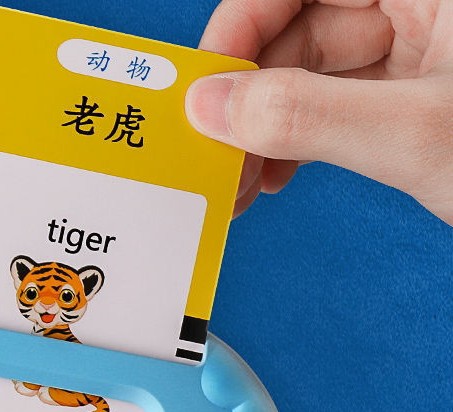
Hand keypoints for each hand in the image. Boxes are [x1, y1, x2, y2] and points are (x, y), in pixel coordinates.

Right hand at [185, 0, 452, 223]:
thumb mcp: (412, 134)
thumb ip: (308, 115)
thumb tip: (210, 106)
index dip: (240, 28)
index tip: (204, 92)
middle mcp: (417, 3)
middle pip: (298, 30)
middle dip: (249, 101)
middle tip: (216, 157)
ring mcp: (418, 46)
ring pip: (312, 74)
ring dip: (267, 131)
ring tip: (239, 183)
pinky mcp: (413, 92)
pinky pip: (336, 106)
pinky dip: (300, 142)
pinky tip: (275, 177)